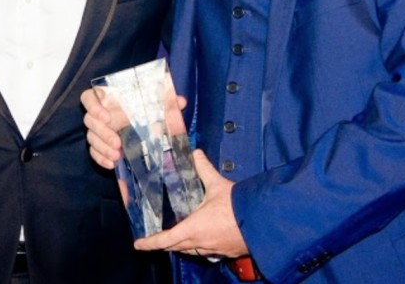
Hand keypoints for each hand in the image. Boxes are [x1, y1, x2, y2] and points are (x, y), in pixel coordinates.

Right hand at [81, 87, 187, 169]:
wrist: (147, 127)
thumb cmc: (148, 110)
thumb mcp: (158, 105)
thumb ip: (167, 102)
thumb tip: (180, 101)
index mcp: (108, 99)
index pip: (89, 97)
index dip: (93, 106)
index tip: (107, 116)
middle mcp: (99, 114)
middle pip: (89, 120)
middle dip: (102, 133)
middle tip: (118, 143)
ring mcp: (97, 130)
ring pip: (91, 137)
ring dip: (102, 147)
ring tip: (117, 156)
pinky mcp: (99, 145)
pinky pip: (93, 152)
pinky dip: (100, 158)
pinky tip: (111, 164)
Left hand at [133, 150, 247, 258]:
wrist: (265, 221)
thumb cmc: (239, 205)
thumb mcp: (218, 185)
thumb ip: (204, 169)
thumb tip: (196, 153)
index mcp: (194, 228)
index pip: (165, 239)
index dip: (150, 242)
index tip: (138, 244)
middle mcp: (201, 242)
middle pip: (177, 247)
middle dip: (164, 244)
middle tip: (154, 240)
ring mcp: (215, 249)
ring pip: (192, 250)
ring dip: (182, 245)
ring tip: (175, 238)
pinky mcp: (227, 252)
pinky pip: (206, 252)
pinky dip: (198, 246)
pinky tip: (201, 239)